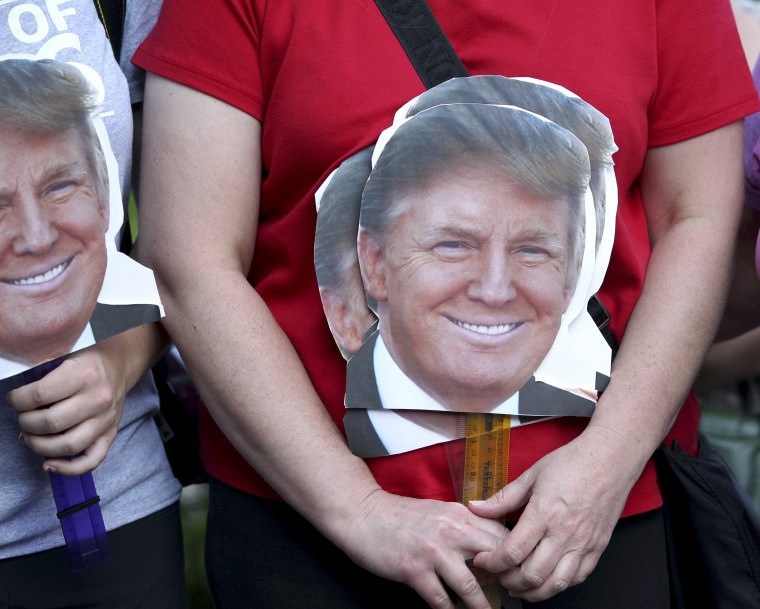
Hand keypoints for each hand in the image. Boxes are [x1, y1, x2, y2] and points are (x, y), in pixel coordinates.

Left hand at [8, 345, 128, 475]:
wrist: (120, 366)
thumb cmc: (88, 364)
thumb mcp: (66, 360)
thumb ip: (44, 379)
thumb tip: (20, 404)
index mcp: (84, 374)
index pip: (40, 395)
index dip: (17, 400)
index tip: (13, 399)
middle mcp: (98, 398)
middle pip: (51, 423)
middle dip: (26, 423)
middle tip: (23, 418)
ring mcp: (106, 419)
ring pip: (68, 445)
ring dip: (39, 445)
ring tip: (31, 437)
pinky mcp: (111, 434)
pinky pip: (90, 461)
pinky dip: (67, 469)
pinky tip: (49, 464)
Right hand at [339, 490, 507, 608]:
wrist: (363, 513)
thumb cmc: (401, 516)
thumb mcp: (439, 513)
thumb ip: (465, 526)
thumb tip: (491, 548)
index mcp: (461, 514)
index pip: (501, 536)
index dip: (516, 557)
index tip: (521, 574)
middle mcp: (451, 531)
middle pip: (495, 559)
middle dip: (508, 583)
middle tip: (514, 597)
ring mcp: (433, 551)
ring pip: (471, 587)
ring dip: (483, 608)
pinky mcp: (414, 570)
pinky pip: (440, 600)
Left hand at [467, 429, 637, 601]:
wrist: (610, 459)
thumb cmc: (572, 463)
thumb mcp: (531, 475)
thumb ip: (503, 498)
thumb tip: (476, 507)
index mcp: (544, 513)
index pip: (512, 551)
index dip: (492, 562)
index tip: (482, 560)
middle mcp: (565, 533)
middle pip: (532, 575)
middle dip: (509, 581)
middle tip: (498, 574)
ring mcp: (584, 544)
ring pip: (556, 584)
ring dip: (533, 591)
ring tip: (518, 584)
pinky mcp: (598, 548)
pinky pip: (577, 578)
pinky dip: (558, 585)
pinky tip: (546, 579)